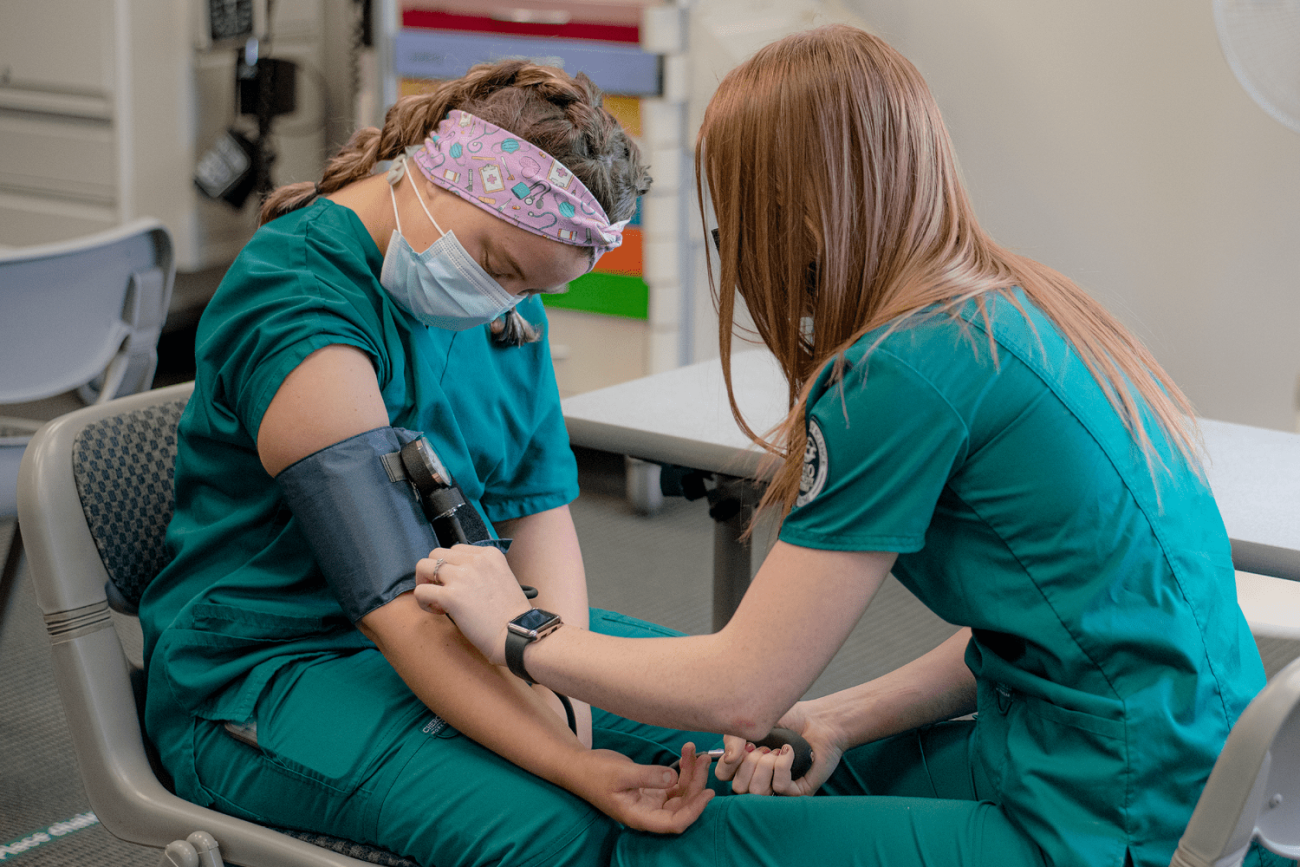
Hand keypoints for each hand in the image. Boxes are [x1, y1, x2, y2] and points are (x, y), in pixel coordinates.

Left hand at [413, 545, 530, 664]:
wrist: (518, 634)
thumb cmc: (511, 615)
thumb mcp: (502, 578)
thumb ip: (481, 571)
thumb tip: (456, 577)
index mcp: (490, 554)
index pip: (456, 550)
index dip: (452, 567)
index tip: (459, 585)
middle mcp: (475, 561)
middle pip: (436, 554)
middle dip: (433, 572)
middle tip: (441, 591)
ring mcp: (462, 576)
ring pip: (423, 566)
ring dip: (425, 583)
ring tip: (436, 600)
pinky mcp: (451, 596)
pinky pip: (421, 591)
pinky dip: (423, 602)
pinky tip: (438, 611)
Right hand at [577, 744, 714, 833]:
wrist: (579, 766)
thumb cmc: (595, 773)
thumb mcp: (622, 773)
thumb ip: (648, 776)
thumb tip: (674, 778)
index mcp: (639, 817)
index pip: (674, 823)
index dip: (694, 811)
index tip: (709, 793)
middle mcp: (648, 812)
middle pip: (682, 806)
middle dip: (696, 784)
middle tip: (703, 758)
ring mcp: (651, 801)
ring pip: (680, 793)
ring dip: (692, 774)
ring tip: (697, 752)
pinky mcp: (651, 789)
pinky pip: (673, 783)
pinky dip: (682, 769)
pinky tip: (686, 754)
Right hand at [714, 703, 843, 795]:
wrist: (819, 720)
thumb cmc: (789, 719)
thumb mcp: (753, 722)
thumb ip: (733, 737)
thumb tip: (730, 758)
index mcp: (744, 763)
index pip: (723, 775)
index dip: (729, 762)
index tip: (745, 744)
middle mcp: (758, 778)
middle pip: (738, 786)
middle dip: (751, 762)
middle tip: (765, 747)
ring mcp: (776, 787)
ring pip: (757, 790)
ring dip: (767, 765)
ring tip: (777, 750)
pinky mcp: (796, 792)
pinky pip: (779, 786)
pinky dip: (783, 764)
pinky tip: (789, 751)